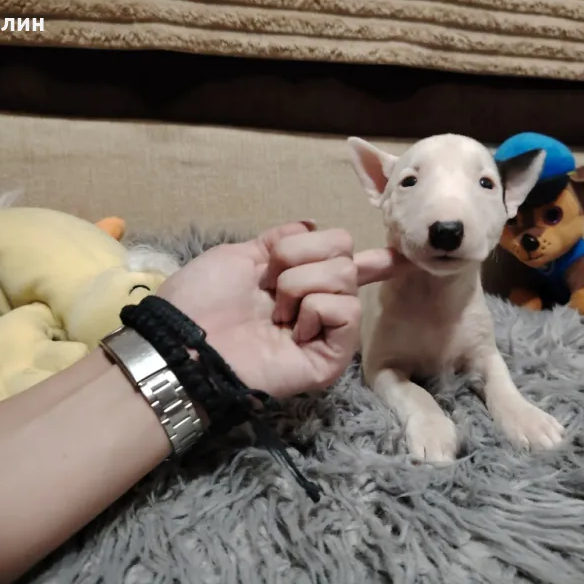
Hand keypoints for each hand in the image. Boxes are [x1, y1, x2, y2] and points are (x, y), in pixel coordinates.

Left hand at [156, 221, 409, 397]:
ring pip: (345, 279)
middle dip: (301, 257)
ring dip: (301, 284)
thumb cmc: (202, 299)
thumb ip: (280, 239)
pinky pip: (346, 311)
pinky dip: (316, 309)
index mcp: (296, 282)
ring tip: (277, 313)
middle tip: (271, 285)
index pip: (346, 265)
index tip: (397, 257)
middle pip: (345, 257)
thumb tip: (314, 226)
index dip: (373, 260)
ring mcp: (325, 332)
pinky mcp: (331, 357)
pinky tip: (293, 330)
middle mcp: (316, 305)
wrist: (186, 341)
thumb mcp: (240, 254)